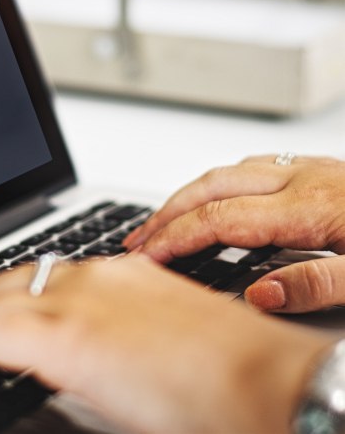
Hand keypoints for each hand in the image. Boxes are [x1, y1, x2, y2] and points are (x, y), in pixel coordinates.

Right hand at [0, 257, 330, 433]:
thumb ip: (48, 380)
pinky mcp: (135, 268)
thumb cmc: (209, 416)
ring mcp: (110, 271)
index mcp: (70, 332)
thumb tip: (14, 373)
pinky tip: (29, 312)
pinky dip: (29, 292)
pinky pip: (61, 270)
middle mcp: (84, 288)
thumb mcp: (106, 413)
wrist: (280, 384)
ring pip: (22, 275)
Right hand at [124, 155, 344, 312]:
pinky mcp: (324, 172)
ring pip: (230, 173)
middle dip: (166, 213)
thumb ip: (317, 286)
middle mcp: (304, 180)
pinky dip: (221, 185)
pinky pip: (255, 168)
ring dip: (190, 196)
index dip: (174, 238)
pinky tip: (220, 200)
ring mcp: (312, 171)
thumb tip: (260, 295)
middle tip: (138, 239)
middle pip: (211, 187)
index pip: (218, 218)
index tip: (146, 257)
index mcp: (310, 206)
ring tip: (167, 221)